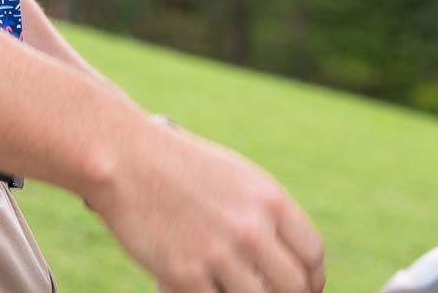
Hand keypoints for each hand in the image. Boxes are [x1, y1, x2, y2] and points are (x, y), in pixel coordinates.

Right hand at [81, 114, 324, 292]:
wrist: (125, 157)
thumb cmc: (177, 165)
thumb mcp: (234, 177)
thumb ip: (263, 213)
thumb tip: (286, 257)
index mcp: (269, 199)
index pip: (312, 255)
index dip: (312, 280)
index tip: (303, 288)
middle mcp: (251, 228)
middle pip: (294, 288)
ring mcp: (219, 254)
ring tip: (229, 285)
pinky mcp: (185, 276)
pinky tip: (199, 284)